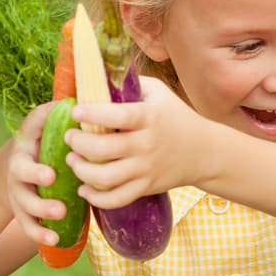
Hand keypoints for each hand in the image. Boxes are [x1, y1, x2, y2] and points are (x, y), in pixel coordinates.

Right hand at [7, 102, 65, 245]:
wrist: (17, 169)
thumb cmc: (46, 142)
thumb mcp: (49, 124)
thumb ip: (63, 113)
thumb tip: (87, 94)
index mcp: (29, 141)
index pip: (29, 134)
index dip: (39, 133)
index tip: (59, 146)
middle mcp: (19, 165)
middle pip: (21, 171)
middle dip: (35, 175)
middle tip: (51, 178)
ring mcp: (19, 190)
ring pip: (24, 201)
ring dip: (40, 208)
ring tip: (60, 213)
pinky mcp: (22, 211)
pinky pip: (28, 224)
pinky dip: (39, 233)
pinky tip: (54, 240)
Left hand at [65, 76, 207, 208]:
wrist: (205, 151)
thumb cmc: (176, 116)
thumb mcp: (159, 92)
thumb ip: (130, 84)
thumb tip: (96, 76)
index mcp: (150, 117)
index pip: (118, 116)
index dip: (93, 114)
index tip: (76, 111)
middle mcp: (147, 144)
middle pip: (103, 149)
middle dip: (77, 143)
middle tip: (71, 136)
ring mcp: (147, 169)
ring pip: (105, 177)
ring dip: (81, 170)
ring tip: (74, 160)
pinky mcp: (146, 187)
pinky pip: (116, 199)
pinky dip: (96, 197)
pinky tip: (85, 188)